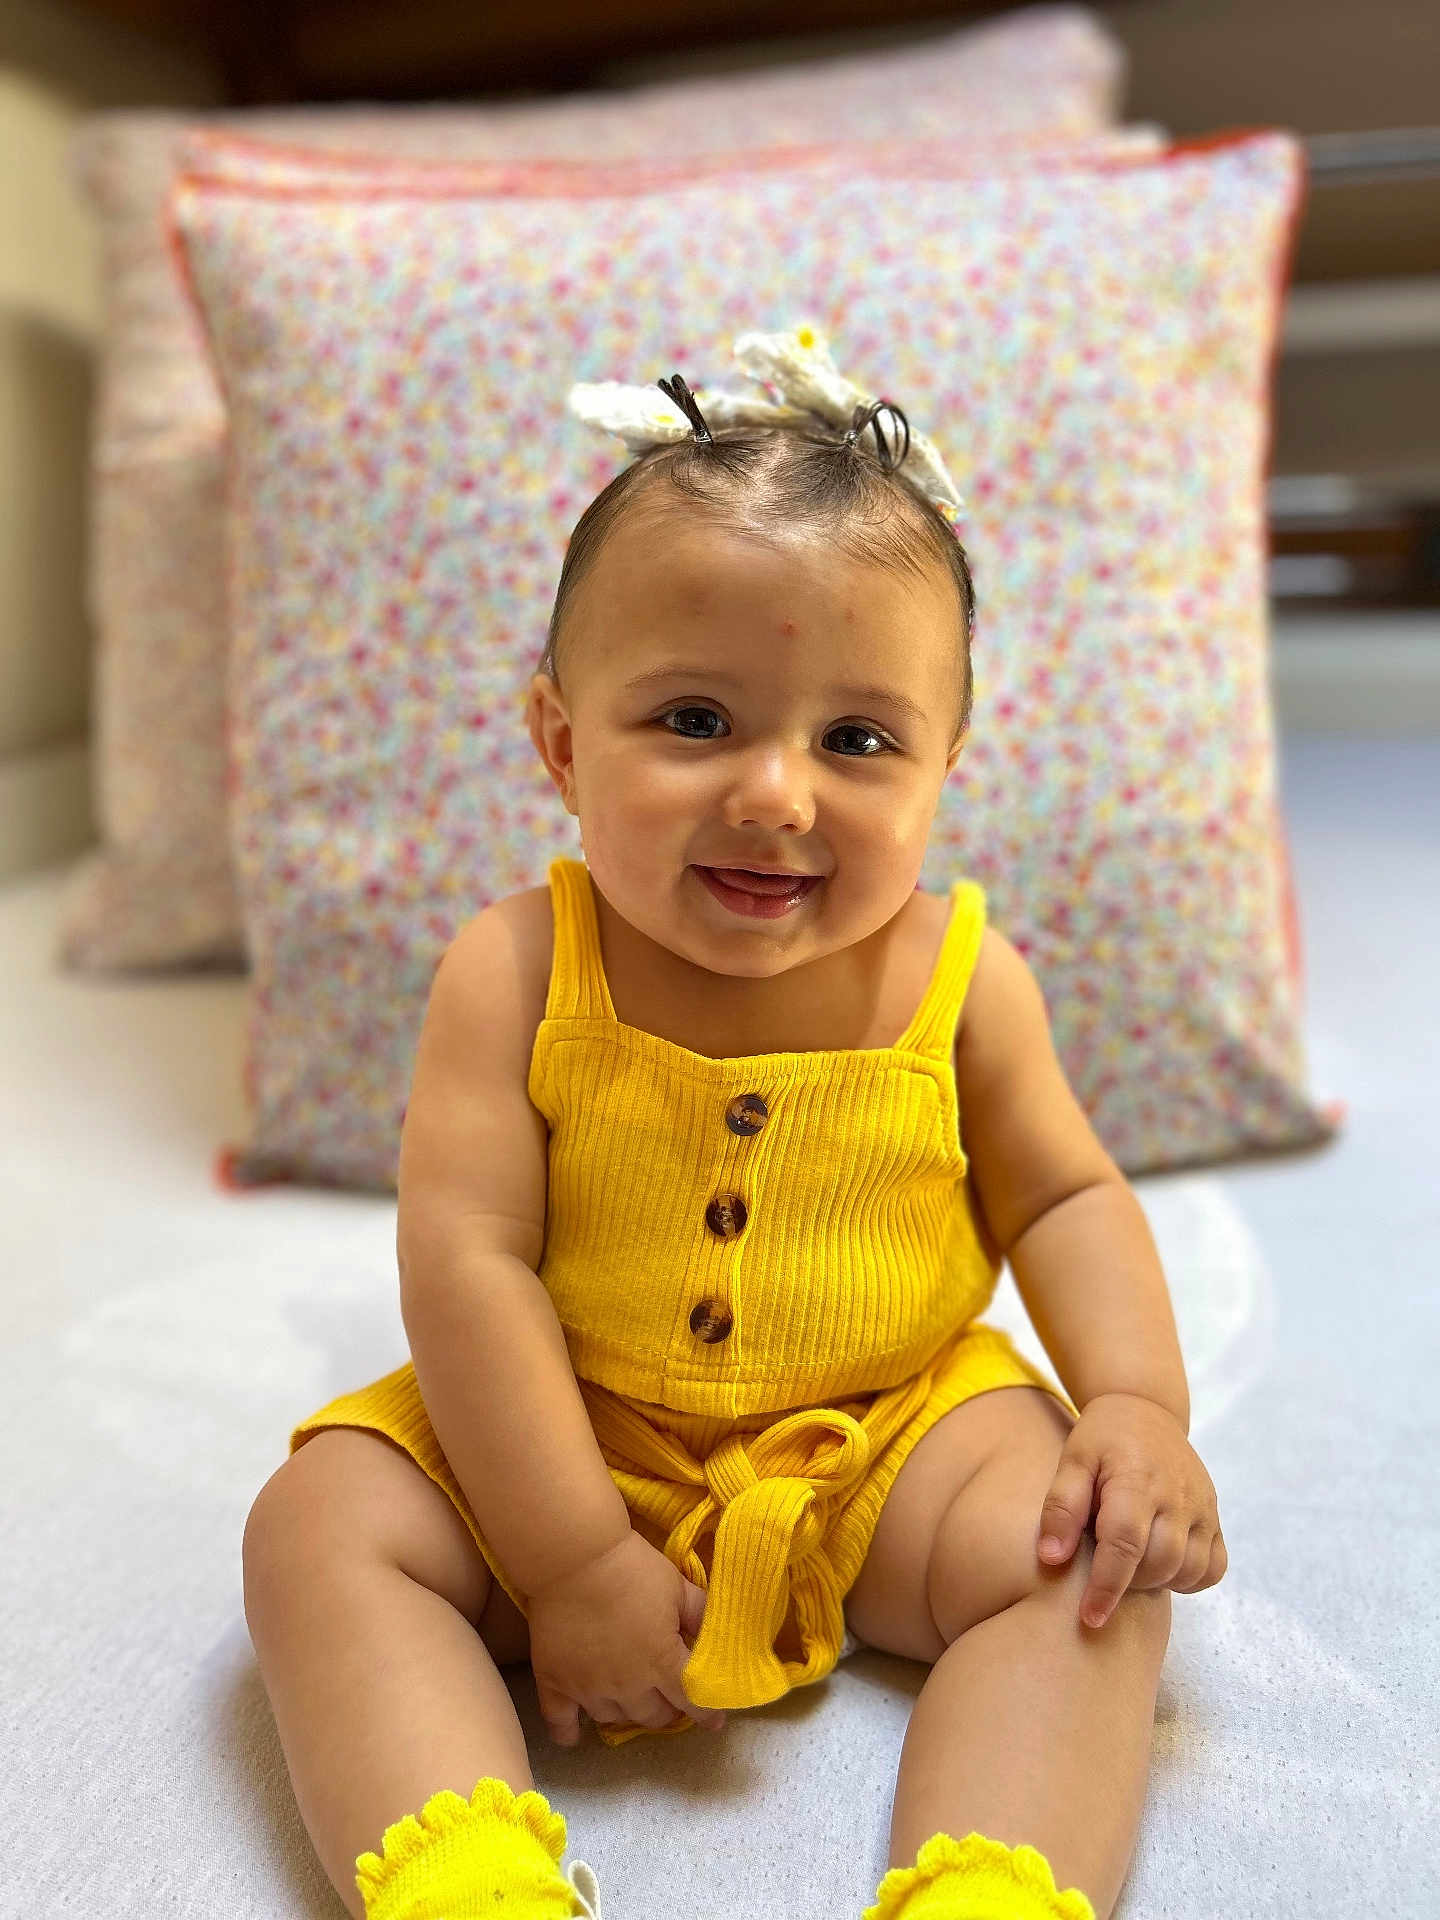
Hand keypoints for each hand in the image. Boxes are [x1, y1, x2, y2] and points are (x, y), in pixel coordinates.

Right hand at [523, 1529, 726, 1743]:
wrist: (575, 1557)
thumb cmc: (632, 1567)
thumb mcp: (677, 1586)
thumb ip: (700, 1614)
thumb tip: (719, 1636)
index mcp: (661, 1661)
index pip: (691, 1699)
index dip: (706, 1714)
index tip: (714, 1721)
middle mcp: (627, 1684)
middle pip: (653, 1716)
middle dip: (666, 1710)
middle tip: (667, 1696)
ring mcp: (588, 1688)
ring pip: (612, 1718)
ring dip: (625, 1710)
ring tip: (628, 1697)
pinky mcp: (554, 1682)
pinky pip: (560, 1721)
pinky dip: (568, 1732)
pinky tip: (574, 1735)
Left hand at [1036, 1393, 1227, 1629]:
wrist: (1146, 1409)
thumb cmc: (1102, 1438)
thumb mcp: (1073, 1460)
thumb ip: (1061, 1507)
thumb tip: (1051, 1558)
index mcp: (1136, 1479)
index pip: (1125, 1545)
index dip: (1106, 1587)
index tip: (1089, 1618)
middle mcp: (1177, 1495)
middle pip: (1160, 1563)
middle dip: (1129, 1583)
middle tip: (1104, 1572)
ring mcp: (1202, 1506)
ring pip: (1190, 1569)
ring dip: (1158, 1582)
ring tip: (1129, 1566)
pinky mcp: (1215, 1516)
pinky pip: (1213, 1567)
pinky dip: (1190, 1578)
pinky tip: (1160, 1566)